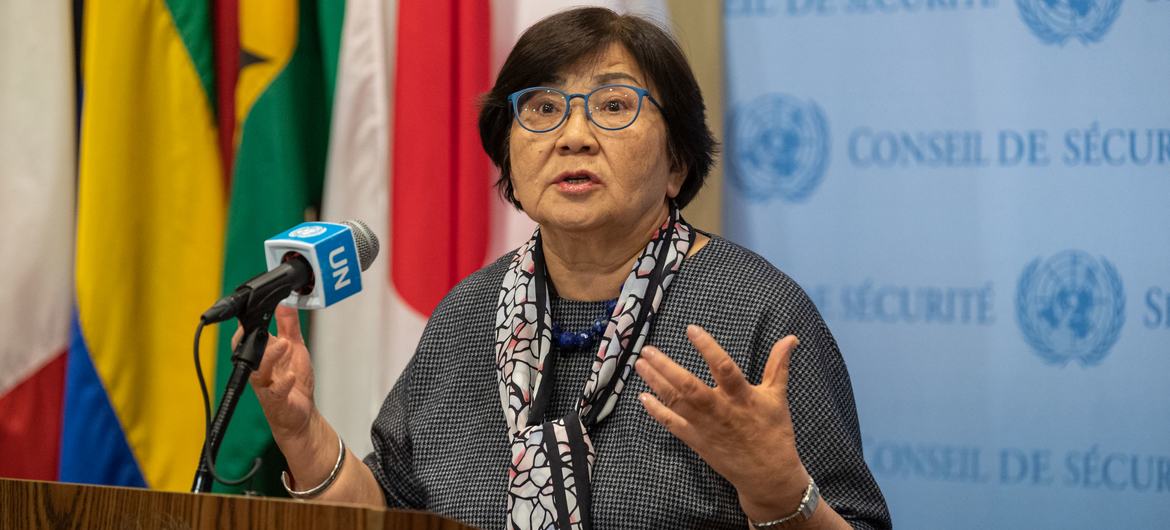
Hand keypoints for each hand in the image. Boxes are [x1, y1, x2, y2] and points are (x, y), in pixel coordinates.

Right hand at [233, 304, 317, 441]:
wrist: (302, 413)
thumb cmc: (295, 381)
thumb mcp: (295, 348)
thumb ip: (289, 326)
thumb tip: (285, 302)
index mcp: (262, 356)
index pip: (246, 338)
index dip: (248, 326)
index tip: (256, 310)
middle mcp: (260, 370)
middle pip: (247, 353)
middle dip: (252, 340)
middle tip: (266, 328)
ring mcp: (266, 386)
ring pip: (259, 371)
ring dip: (271, 357)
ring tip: (285, 345)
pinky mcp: (276, 401)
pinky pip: (275, 392)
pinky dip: (282, 384)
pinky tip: (291, 376)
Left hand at [635, 325, 810, 521]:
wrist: (768, 476)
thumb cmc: (774, 432)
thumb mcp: (777, 396)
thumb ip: (779, 365)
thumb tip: (791, 338)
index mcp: (742, 397)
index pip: (723, 367)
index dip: (707, 348)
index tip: (691, 329)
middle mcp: (721, 411)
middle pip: (689, 387)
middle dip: (666, 367)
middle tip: (647, 348)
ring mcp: (705, 427)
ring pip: (676, 402)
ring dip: (656, 382)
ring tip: (640, 363)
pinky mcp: (696, 441)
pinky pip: (672, 425)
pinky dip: (656, 411)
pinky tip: (643, 397)